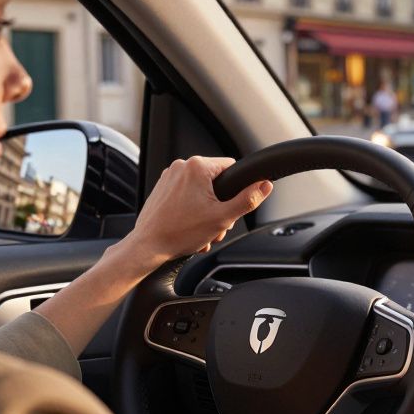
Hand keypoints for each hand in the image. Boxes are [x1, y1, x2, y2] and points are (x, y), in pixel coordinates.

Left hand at [123, 156, 271, 265]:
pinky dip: (191, 209)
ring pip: (201, 190)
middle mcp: (181, 166)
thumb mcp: (223, 217)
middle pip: (216, 181)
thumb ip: (248, 200)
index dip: (235, 189)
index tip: (228, 207)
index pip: (231, 168)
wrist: (148, 246)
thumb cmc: (180, 232)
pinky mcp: (162, 188)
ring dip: (206, 210)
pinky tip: (190, 227)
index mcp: (197, 167)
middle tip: (214, 224)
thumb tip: (265, 186)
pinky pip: (185, 194)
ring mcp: (169, 177)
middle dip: (219, 204)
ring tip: (201, 229)